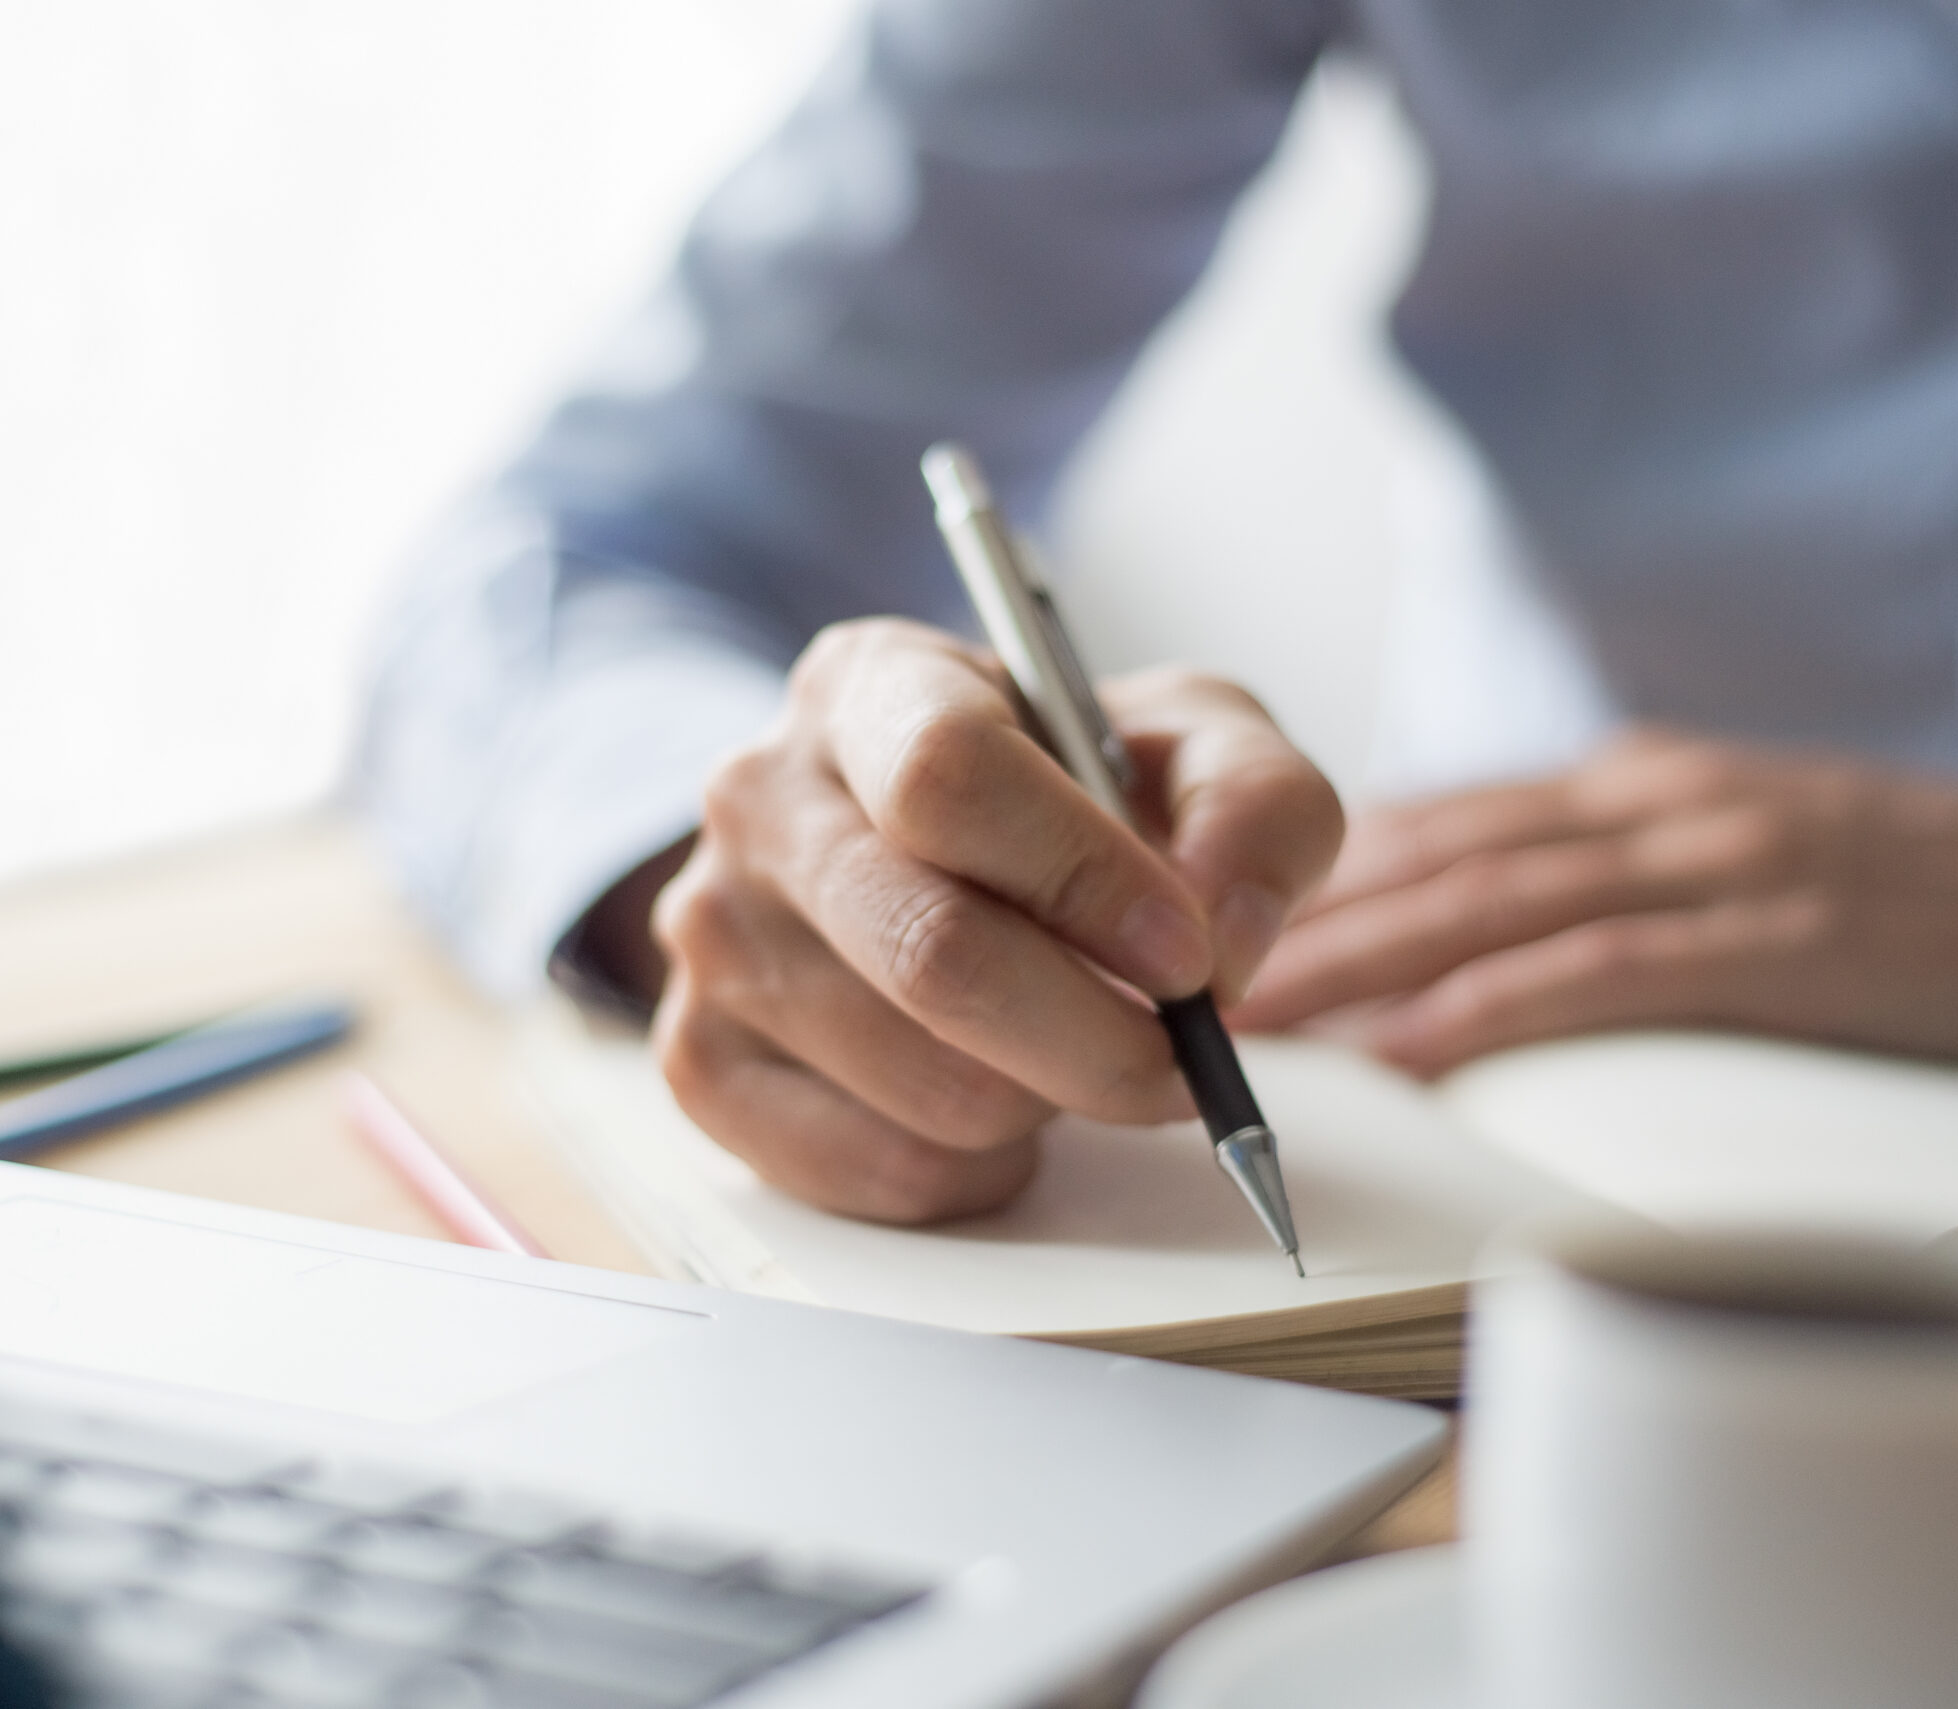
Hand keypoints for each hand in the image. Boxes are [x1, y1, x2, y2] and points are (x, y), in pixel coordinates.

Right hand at [646, 618, 1342, 1222]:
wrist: (943, 853)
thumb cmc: (1070, 793)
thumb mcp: (1194, 746)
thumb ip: (1256, 809)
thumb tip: (1224, 941)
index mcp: (868, 684)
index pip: (947, 777)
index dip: (1083, 881)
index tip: (1189, 956)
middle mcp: (759, 797)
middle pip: (932, 953)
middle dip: (1097, 1039)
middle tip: (1180, 1064)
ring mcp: (712, 936)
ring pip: (920, 1083)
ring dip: (1047, 1103)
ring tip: (1069, 1054)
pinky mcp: (701, 1062)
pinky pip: (873, 1170)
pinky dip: (977, 1170)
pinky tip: (995, 1106)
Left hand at [1229, 728, 1957, 1084]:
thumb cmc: (1915, 893)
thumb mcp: (1737, 847)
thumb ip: (1606, 874)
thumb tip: (1463, 925)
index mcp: (1632, 786)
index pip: (1431, 819)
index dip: (1297, 867)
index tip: (1196, 910)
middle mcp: (1648, 804)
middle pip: (1424, 854)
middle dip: (1283, 913)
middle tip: (1165, 970)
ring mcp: (1709, 861)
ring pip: (1483, 901)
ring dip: (1350, 962)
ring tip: (1238, 1015)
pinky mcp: (1770, 936)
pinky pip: (1595, 972)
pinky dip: (1483, 1008)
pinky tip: (1400, 1050)